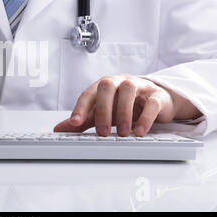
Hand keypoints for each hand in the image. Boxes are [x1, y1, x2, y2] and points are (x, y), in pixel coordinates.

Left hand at [54, 75, 201, 136]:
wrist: (156, 101)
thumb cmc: (124, 105)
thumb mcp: (102, 113)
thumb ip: (83, 120)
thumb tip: (58, 130)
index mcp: (103, 85)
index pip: (89, 93)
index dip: (81, 107)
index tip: (75, 122)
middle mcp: (119, 82)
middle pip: (107, 86)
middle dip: (102, 109)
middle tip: (102, 132)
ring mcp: (139, 86)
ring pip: (129, 89)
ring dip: (123, 112)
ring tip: (122, 133)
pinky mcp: (157, 96)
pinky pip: (151, 102)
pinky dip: (145, 118)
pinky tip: (139, 132)